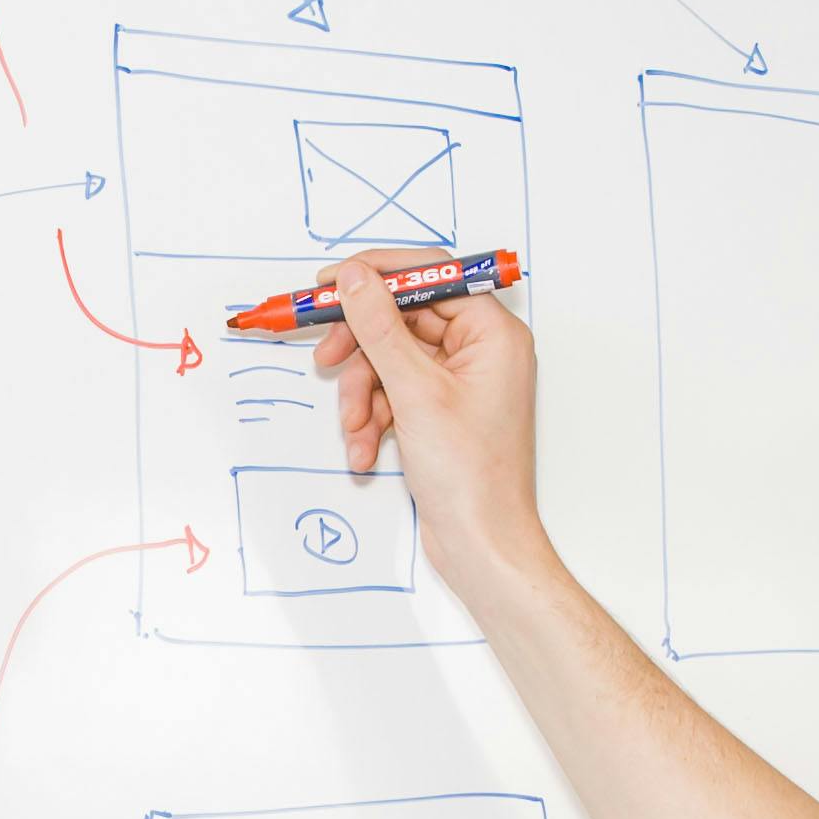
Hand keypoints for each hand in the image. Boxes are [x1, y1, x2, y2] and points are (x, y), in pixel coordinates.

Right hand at [314, 252, 545, 586]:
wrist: (481, 543)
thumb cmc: (472, 476)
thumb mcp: (415, 392)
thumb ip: (379, 327)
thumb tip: (354, 278)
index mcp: (492, 333)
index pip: (430, 275)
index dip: (377, 275)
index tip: (331, 282)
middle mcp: (480, 351)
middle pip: (403, 319)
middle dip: (361, 347)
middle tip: (325, 356)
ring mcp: (459, 382)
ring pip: (391, 360)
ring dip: (362, 394)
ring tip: (354, 428)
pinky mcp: (440, 411)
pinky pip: (394, 393)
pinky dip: (372, 417)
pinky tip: (365, 449)